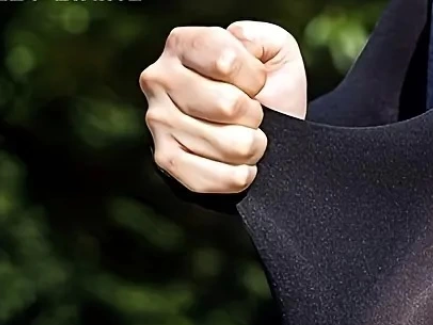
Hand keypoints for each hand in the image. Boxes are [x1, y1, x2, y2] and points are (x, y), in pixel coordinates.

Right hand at [141, 21, 306, 193]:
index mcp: (182, 44)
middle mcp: (160, 79)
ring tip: (246, 137)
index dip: (255, 78)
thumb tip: (240, 46)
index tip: (255, 84)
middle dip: (255, 116)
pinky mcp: (166, 160)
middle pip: (228, 106)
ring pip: (231, 146)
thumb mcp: (274, 52)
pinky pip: (218, 177)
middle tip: (251, 115)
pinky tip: (240, 165)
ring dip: (252, 146)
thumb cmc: (267, 90)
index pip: (227, 61)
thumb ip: (261, 38)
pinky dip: (242, 175)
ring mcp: (158, 121)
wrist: (264, 132)